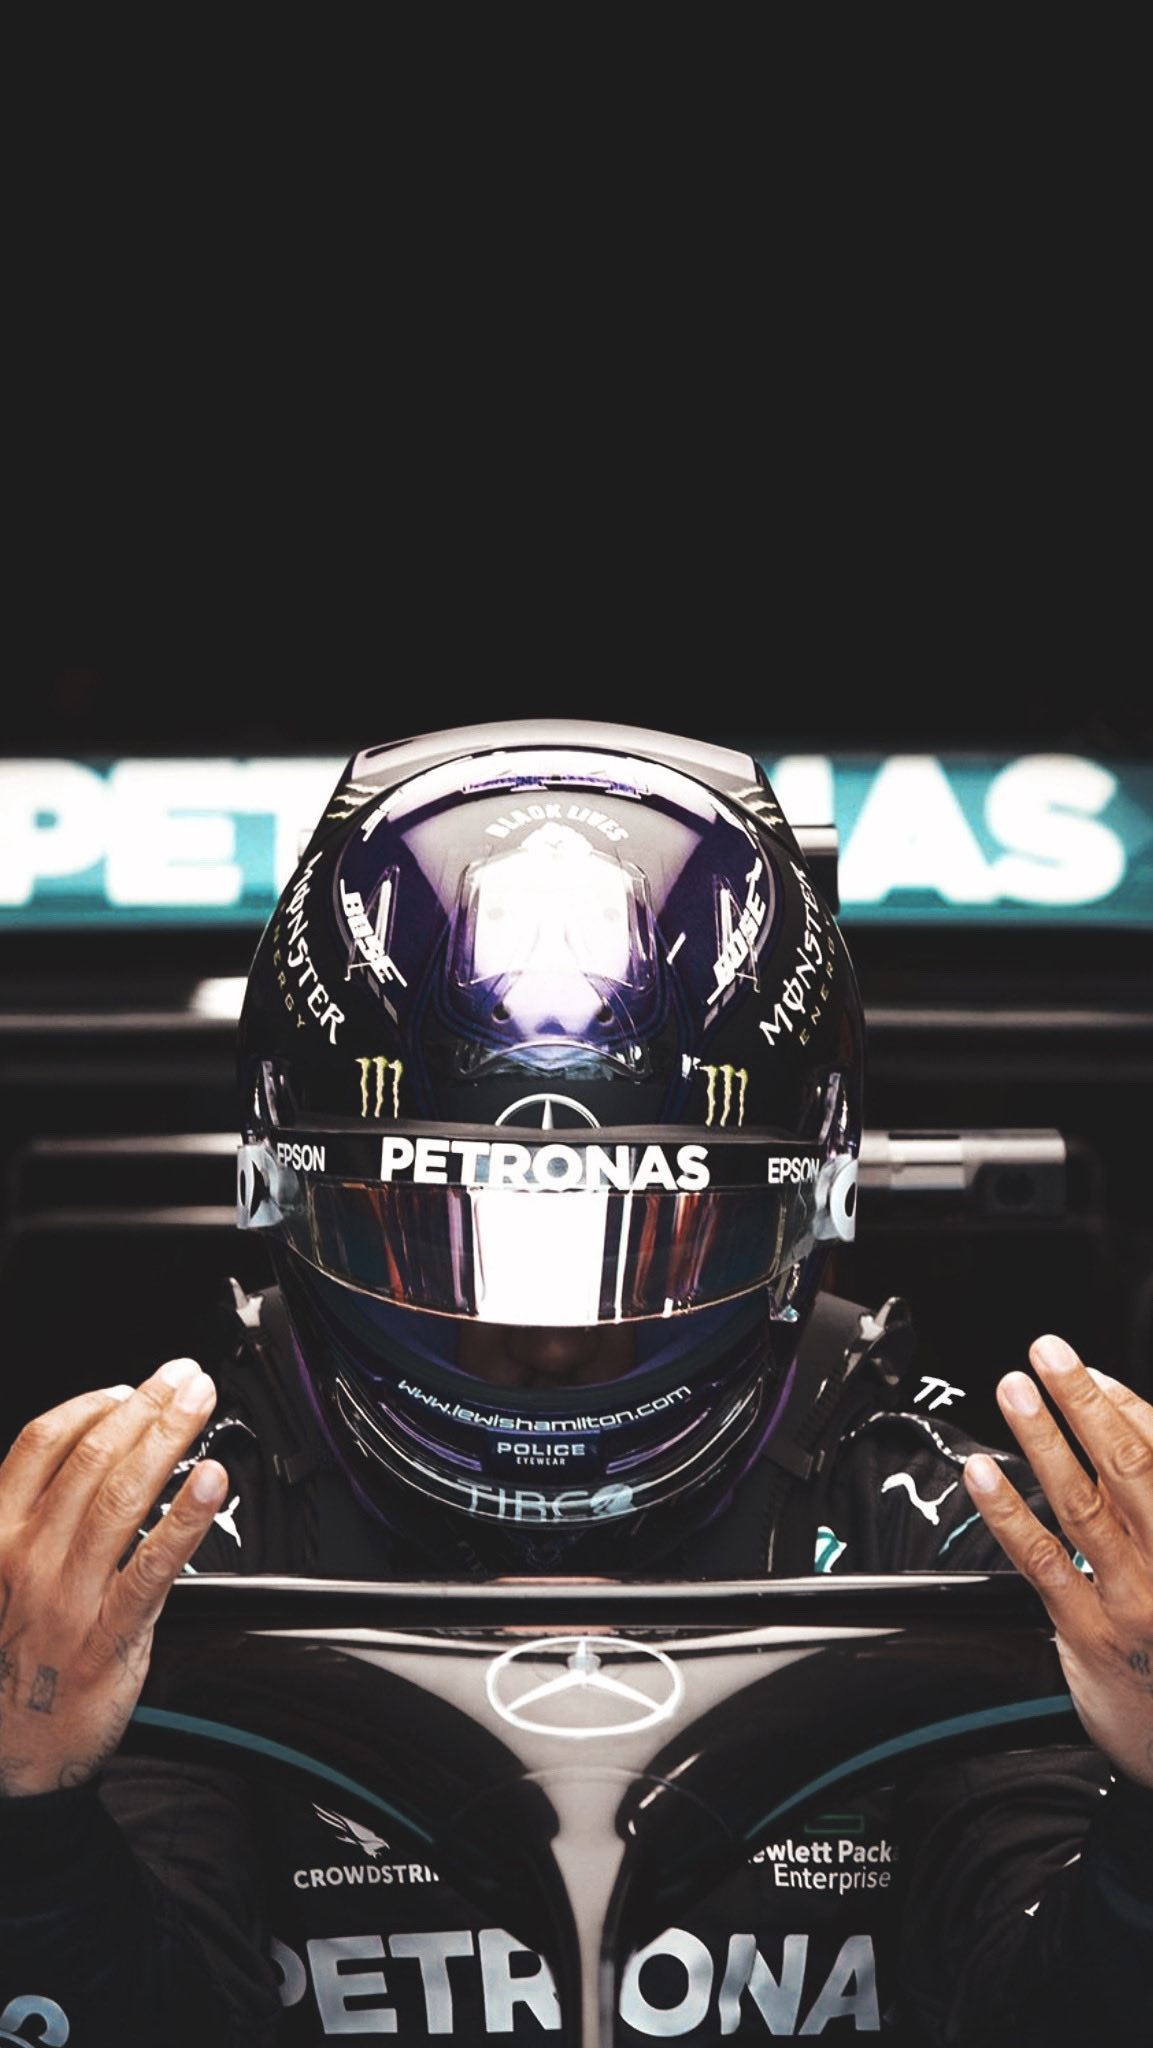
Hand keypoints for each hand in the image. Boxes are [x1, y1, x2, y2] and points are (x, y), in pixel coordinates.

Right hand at [0, 1360, 226, 1796]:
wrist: (10, 1755)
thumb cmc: (14, 1657)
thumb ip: (34, 1517)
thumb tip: (92, 1452)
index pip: (41, 1443)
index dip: (92, 1403)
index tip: (131, 1386)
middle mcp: (28, 1558)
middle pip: (92, 1457)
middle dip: (147, 1406)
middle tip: (186, 1377)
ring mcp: (67, 1597)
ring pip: (123, 1496)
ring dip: (168, 1438)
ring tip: (200, 1403)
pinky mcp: (108, 1637)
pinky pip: (152, 1566)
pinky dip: (185, 1519)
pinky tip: (211, 1483)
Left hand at [963, 1334, 1152, 1788]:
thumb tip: (1121, 1418)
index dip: (1127, 1408)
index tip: (1091, 1373)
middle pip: (1130, 1469)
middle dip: (1084, 1403)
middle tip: (1050, 1352)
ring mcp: (1132, 1601)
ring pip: (1083, 1506)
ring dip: (1044, 1441)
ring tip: (1015, 1390)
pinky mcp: (1087, 1634)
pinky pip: (1041, 1562)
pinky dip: (1008, 1513)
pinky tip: (983, 1475)